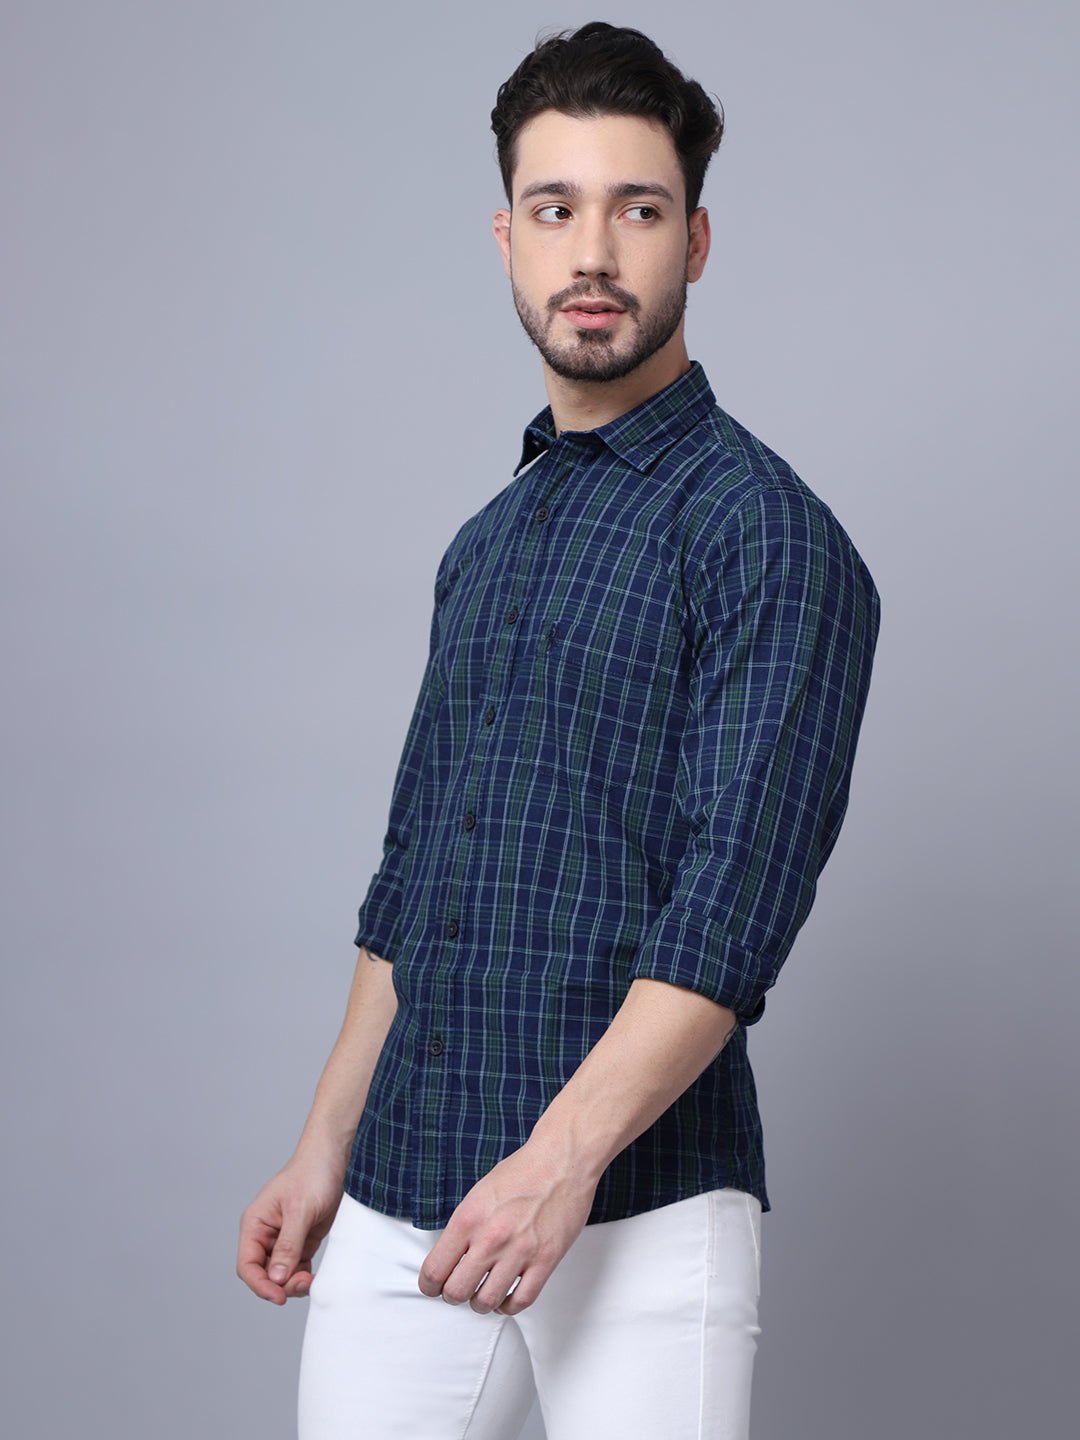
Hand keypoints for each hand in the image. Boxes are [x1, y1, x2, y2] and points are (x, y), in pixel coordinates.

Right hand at [237, 1152, 344, 1304]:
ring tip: (311, 1280)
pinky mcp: (303, 1242)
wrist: (335, 1158)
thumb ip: (288, 1244)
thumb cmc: (312, 1174)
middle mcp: (266, 1235)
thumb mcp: (299, 1210)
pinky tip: (316, 1278)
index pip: (247, 1265)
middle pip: (264, 1274)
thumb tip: (276, 1277)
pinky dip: (304, 1277)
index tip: (279, 1296)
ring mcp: (284, 1239)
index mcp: (255, 1224)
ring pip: (281, 1275)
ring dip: (294, 1283)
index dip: (259, 1285)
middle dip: (281, 1285)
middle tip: (304, 1283)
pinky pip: (298, 1269)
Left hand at [417, 1141, 597, 1315]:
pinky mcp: (545, 1260)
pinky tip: (506, 1298)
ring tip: (483, 1295)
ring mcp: (519, 1251)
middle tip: (458, 1291)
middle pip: (457, 1292)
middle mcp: (491, 1238)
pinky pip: (521, 1300)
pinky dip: (509, 1306)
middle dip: (453, 1296)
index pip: (435, 1269)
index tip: (433, 1286)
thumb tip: (451, 1256)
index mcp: (469, 1219)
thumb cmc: (523, 1171)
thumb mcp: (479, 1194)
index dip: (429, 1285)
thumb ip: (464, 1226)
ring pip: (487, 1301)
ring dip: (480, 1304)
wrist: (562, 1160)